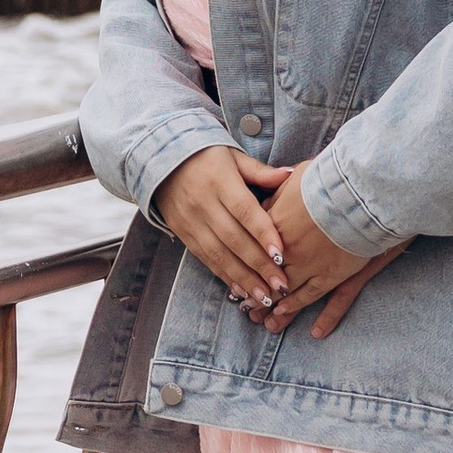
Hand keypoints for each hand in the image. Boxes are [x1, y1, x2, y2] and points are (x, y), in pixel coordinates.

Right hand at [152, 148, 288, 312]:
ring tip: (264, 296)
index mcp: (220, 181)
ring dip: (243, 278)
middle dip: (259, 265)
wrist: (161, 159)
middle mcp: (204, 203)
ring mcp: (191, 221)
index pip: (245, 211)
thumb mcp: (233, 156)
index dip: (263, 233)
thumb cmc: (206, 156)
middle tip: (281, 285)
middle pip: (234, 239)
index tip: (282, 254)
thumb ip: (260, 171)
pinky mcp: (183, 233)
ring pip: (219, 255)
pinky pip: (205, 258)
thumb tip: (291, 175)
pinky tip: (240, 290)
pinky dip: (223, 275)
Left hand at [253, 169, 407, 332]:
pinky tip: (300, 323)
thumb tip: (271, 193)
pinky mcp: (334, 273)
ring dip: (275, 307)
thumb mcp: (301, 174)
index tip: (237, 272)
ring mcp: (311, 264)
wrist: (363, 190)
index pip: (255, 247)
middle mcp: (288, 248)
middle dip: (255, 291)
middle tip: (243, 306)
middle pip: (266, 275)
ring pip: (287, 290)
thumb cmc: (334, 176)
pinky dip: (306, 309)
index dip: (246, 262)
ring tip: (263, 321)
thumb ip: (282, 188)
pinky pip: (317, 297)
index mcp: (277, 223)